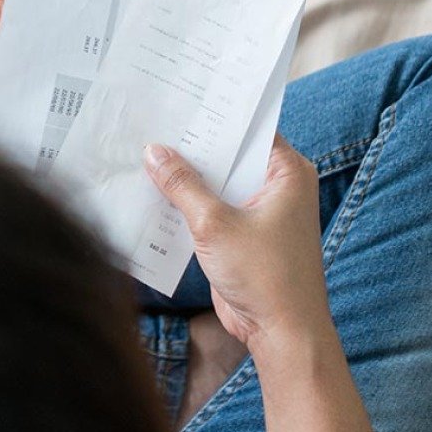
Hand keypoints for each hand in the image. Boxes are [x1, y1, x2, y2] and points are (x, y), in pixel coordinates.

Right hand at [143, 136, 330, 352]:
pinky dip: (188, 203)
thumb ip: (182, 185)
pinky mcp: (242, 232)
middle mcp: (276, 185)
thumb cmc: (265, 276)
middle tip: (153, 123)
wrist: (281, 333)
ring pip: (217, 182)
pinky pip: (211, 207)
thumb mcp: (215, 223)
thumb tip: (154, 152)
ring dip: (187, 177)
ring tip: (145, 153)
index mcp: (287, 172)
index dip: (215, 115)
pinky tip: (154, 193)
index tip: (180, 98)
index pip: (249, 129)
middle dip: (194, 146)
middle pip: (229, 155)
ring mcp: (259, 210)